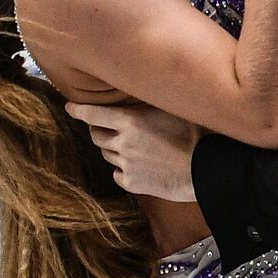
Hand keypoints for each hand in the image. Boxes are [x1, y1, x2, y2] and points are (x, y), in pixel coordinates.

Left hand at [66, 101, 200, 201]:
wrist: (208, 167)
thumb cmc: (195, 133)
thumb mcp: (169, 109)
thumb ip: (145, 106)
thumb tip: (134, 93)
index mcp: (130, 121)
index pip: (93, 114)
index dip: (79, 111)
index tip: (70, 108)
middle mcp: (123, 143)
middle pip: (97, 136)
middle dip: (102, 131)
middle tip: (115, 129)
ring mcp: (127, 165)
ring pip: (108, 155)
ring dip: (115, 150)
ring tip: (137, 148)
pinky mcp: (133, 184)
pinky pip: (119, 175)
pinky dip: (125, 170)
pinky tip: (143, 166)